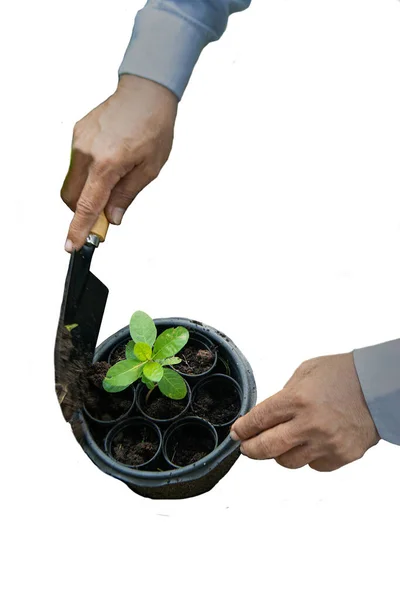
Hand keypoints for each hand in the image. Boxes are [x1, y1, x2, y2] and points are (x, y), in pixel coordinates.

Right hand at [61, 75, 177, 250]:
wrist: (146, 92)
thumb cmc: (153, 127)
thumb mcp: (149, 169)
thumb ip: (127, 195)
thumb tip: (113, 217)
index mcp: (107, 163)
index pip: (87, 205)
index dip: (79, 228)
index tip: (73, 245)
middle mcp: (87, 152)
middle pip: (71, 197)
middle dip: (83, 211)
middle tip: (106, 214)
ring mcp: (78, 141)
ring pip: (72, 181)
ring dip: (87, 192)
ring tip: (114, 182)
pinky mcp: (77, 134)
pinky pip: (76, 164)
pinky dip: (88, 174)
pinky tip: (109, 164)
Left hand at [230, 353, 379, 470]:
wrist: (380, 387)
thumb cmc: (344, 374)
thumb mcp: (305, 372)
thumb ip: (284, 395)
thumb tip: (266, 416)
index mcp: (297, 400)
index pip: (259, 420)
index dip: (243, 429)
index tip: (237, 433)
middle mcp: (309, 425)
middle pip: (266, 448)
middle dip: (250, 449)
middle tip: (246, 447)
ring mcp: (326, 444)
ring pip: (287, 462)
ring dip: (279, 454)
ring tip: (282, 442)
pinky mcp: (340, 456)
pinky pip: (313, 465)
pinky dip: (307, 457)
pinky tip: (311, 443)